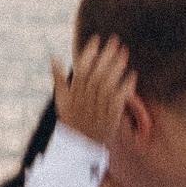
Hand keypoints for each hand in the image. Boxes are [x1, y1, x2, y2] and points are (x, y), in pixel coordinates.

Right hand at [51, 30, 135, 150]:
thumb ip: (59, 79)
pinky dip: (126, 87)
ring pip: (108, 84)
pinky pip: (119, 100)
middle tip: (116, 41)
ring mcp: (98, 107)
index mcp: (74, 92)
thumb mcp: (62, 101)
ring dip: (116, 68)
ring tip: (124, 53)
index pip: (81, 69)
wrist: (80, 147)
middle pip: (97, 73)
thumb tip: (53, 59)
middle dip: (106, 56)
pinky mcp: (111, 116)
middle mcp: (85, 98)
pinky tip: (132, 75)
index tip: (96, 38)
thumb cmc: (72, 121)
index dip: (89, 53)